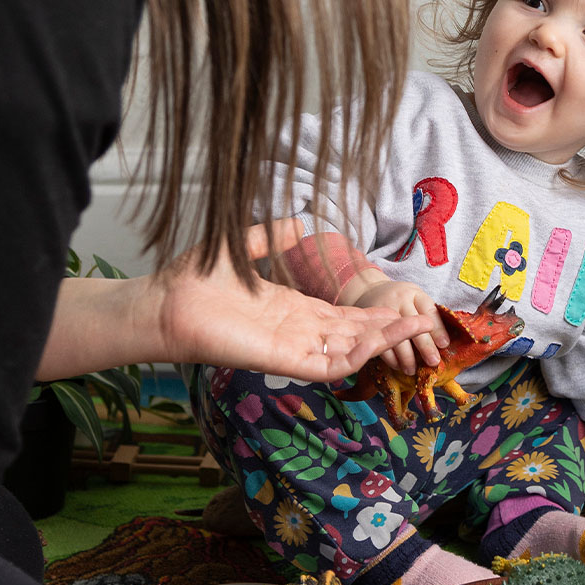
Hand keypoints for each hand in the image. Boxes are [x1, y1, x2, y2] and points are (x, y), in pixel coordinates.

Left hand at [37, 219, 434, 383]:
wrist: (162, 303)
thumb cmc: (193, 282)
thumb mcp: (241, 249)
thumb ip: (270, 237)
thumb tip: (296, 220)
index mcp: (289, 310)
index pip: (341, 317)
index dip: (371, 315)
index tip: (401, 306)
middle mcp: (296, 332)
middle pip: (353, 336)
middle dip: (387, 330)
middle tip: (422, 320)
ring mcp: (291, 348)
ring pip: (350, 351)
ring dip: (383, 341)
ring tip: (415, 326)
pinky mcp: (283, 360)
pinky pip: (331, 364)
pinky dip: (361, 353)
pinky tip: (384, 337)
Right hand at [347, 277, 449, 374]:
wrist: (370, 291)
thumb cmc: (400, 300)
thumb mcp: (415, 299)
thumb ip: (426, 316)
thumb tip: (442, 345)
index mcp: (414, 294)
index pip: (429, 311)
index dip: (438, 329)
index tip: (444, 345)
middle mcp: (399, 299)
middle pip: (413, 324)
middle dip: (425, 346)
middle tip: (433, 362)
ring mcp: (382, 309)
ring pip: (396, 334)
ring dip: (406, 356)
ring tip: (413, 370)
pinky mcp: (369, 321)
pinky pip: (380, 341)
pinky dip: (390, 357)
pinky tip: (397, 366)